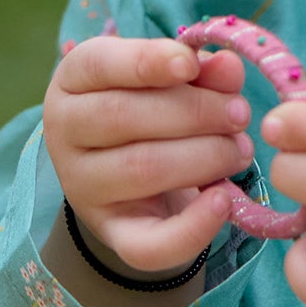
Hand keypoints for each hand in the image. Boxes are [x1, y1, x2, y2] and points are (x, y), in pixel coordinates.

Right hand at [44, 34, 252, 279]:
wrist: (134, 177)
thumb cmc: (152, 109)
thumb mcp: (169, 81)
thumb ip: (199, 71)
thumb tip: (228, 67)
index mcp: (74, 79)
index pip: (99, 64)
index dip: (147, 61)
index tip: (190, 64)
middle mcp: (65, 132)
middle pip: (123, 116)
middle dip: (195, 112)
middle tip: (240, 114)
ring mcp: (83, 187)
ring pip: (141, 169)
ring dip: (205, 156)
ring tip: (240, 149)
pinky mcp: (113, 234)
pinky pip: (147, 244)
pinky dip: (192, 226)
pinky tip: (223, 201)